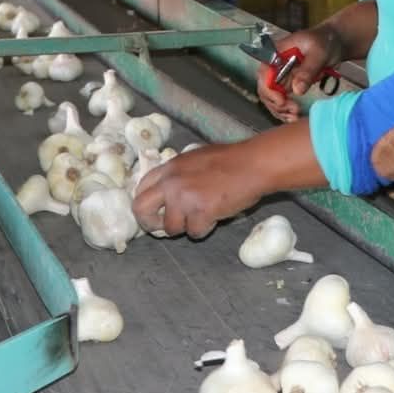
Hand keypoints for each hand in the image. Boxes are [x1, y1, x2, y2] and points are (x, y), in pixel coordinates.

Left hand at [131, 144, 267, 238]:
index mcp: (169, 167)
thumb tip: (166, 194)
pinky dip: (205, 229)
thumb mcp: (195, 159)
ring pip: (170, 228)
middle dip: (150, 223)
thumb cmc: (230, 161)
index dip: (147, 204)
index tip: (155, 212)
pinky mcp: (200, 212)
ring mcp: (184, 198)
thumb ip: (178, 175)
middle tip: (163, 227)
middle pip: (141, 209)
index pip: (141, 189)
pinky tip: (215, 217)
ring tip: (202, 216)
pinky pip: (194, 232)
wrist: (252, 165)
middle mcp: (171, 182)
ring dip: (186, 227)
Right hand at [257, 25, 342, 122]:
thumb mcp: (318, 52)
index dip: (269, 90)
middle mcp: (275, 66)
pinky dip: (286, 110)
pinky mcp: (288, 84)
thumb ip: (308, 70)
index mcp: (277, 53)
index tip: (282, 101)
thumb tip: (296, 90)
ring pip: (272, 98)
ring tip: (295, 116)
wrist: (334, 43)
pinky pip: (281, 101)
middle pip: (265, 88)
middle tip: (294, 110)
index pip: (264, 74)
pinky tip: (295, 116)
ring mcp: (281, 76)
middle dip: (276, 103)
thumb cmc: (325, 41)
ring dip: (280, 110)